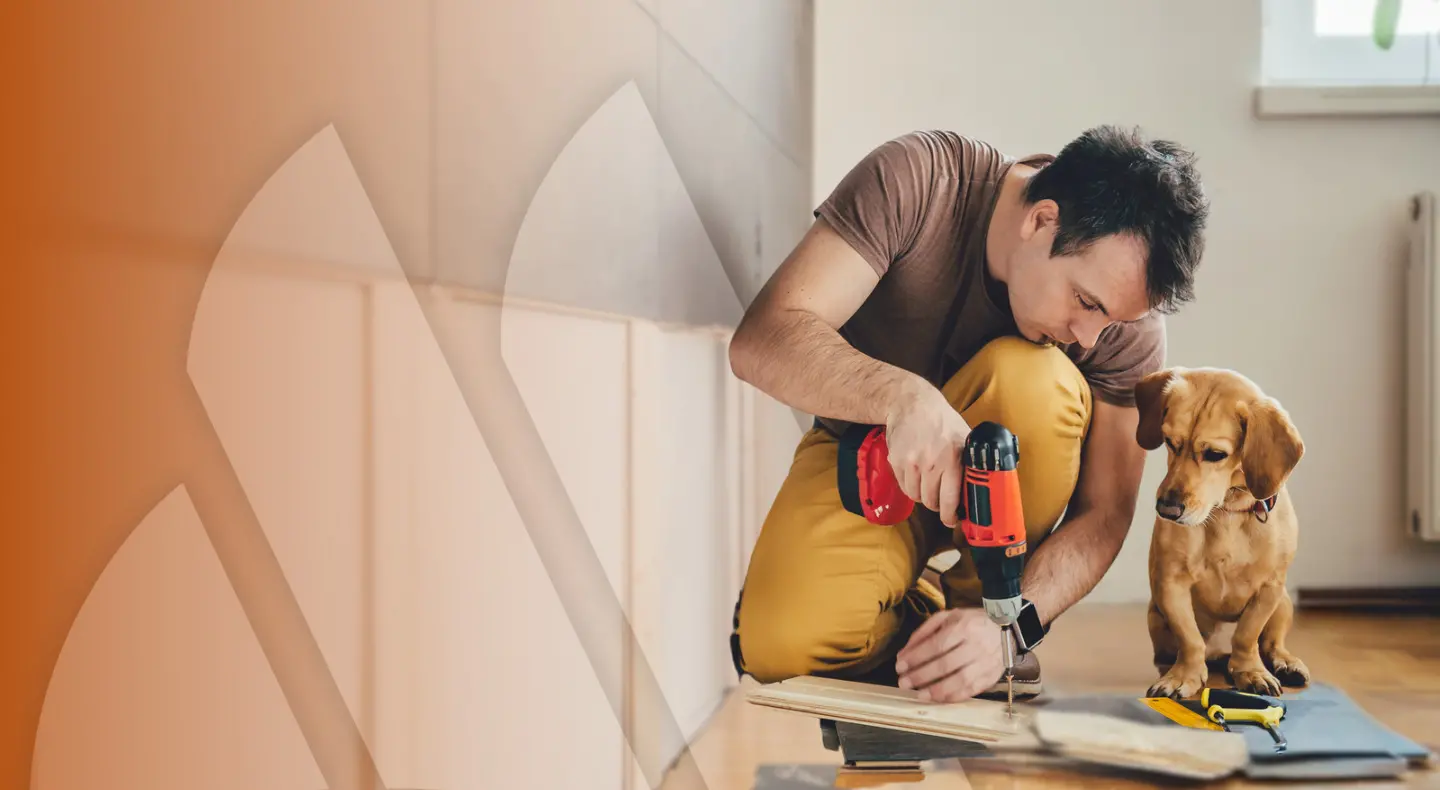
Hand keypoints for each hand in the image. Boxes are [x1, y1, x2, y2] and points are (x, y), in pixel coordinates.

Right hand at [885, 382, 969, 526]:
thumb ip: (972, 460)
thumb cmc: (941, 421)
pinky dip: (910, 486)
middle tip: (941, 501)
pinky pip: (904, 486)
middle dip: (938, 505)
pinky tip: (916, 475)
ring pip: (916, 496)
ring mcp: (911, 463)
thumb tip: (989, 483)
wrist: (911, 404)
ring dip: (923, 495)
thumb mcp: (964, 436)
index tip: (952, 520)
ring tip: (928, 484)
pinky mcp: (897, 462)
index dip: (950, 516)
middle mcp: (930, 463)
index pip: (950, 499)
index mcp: (952, 459)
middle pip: (931, 502)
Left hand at [895, 609, 1004, 702]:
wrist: (1007, 630)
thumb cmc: (972, 622)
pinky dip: (953, 697)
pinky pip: (971, 691)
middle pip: (945, 665)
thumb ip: (925, 632)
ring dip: (936, 691)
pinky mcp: (991, 677)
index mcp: (963, 627)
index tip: (900, 666)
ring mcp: (985, 663)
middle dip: (921, 676)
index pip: (936, 645)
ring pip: (959, 681)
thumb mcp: (948, 617)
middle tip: (903, 683)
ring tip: (919, 695)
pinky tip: (938, 698)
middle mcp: (976, 646)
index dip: (916, 657)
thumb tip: (905, 653)